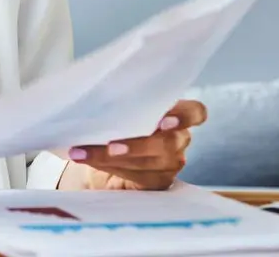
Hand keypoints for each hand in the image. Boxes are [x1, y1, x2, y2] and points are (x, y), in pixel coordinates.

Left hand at [62, 100, 207, 189]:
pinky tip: (88, 159)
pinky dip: (109, 166)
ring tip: (84, 152)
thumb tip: (92, 98)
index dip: (184, 116)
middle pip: (169, 142)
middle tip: (110, 145)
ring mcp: (171, 162)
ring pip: (150, 162)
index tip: (162, 121)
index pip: (195, 112)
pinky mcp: (158, 181)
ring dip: (112, 157)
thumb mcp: (118, 108)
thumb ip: (118, 102)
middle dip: (137, 145)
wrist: (106, 153)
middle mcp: (178, 138)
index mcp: (174, 113)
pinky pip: (138, 177)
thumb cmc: (115, 122)